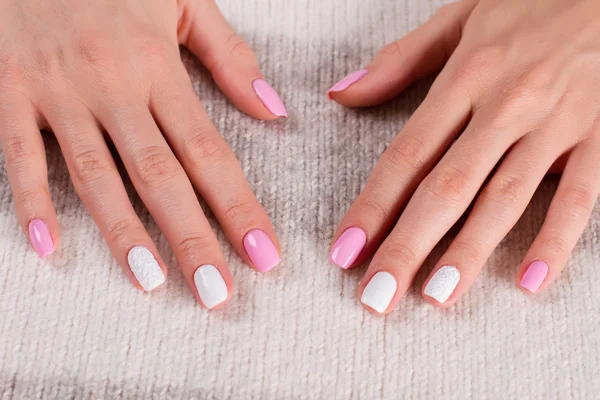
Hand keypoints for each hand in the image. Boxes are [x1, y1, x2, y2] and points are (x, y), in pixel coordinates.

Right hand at [0, 0, 285, 307]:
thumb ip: (230, 57)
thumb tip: (273, 112)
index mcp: (157, 67)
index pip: (208, 153)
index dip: (238, 207)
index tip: (263, 253)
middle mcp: (112, 88)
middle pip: (159, 177)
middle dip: (193, 238)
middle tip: (218, 293)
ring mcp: (58, 94)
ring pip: (95, 176)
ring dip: (124, 234)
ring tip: (153, 284)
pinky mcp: (10, 92)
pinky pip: (19, 156)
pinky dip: (31, 202)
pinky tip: (49, 248)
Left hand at [327, 0, 599, 313]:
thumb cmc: (532, 3)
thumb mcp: (460, 16)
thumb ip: (400, 61)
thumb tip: (343, 93)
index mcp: (466, 76)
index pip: (407, 155)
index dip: (372, 206)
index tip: (345, 250)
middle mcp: (507, 106)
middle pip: (447, 189)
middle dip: (407, 247)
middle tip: (376, 296)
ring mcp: (556, 125)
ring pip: (504, 201)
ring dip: (468, 254)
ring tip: (434, 298)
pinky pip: (578, 197)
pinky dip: (556, 240)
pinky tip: (529, 282)